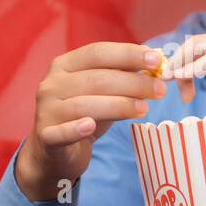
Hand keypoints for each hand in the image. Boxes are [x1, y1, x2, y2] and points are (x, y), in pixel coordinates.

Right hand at [15, 43, 166, 200]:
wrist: (54, 152)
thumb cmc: (83, 115)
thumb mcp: (102, 93)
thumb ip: (122, 77)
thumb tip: (155, 65)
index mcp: (65, 65)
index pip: (98, 52)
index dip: (128, 54)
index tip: (156, 60)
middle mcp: (52, 84)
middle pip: (96, 79)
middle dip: (133, 82)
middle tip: (160, 90)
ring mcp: (46, 110)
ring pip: (84, 105)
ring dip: (119, 105)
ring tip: (144, 109)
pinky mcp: (46, 137)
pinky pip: (61, 132)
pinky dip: (76, 129)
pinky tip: (90, 127)